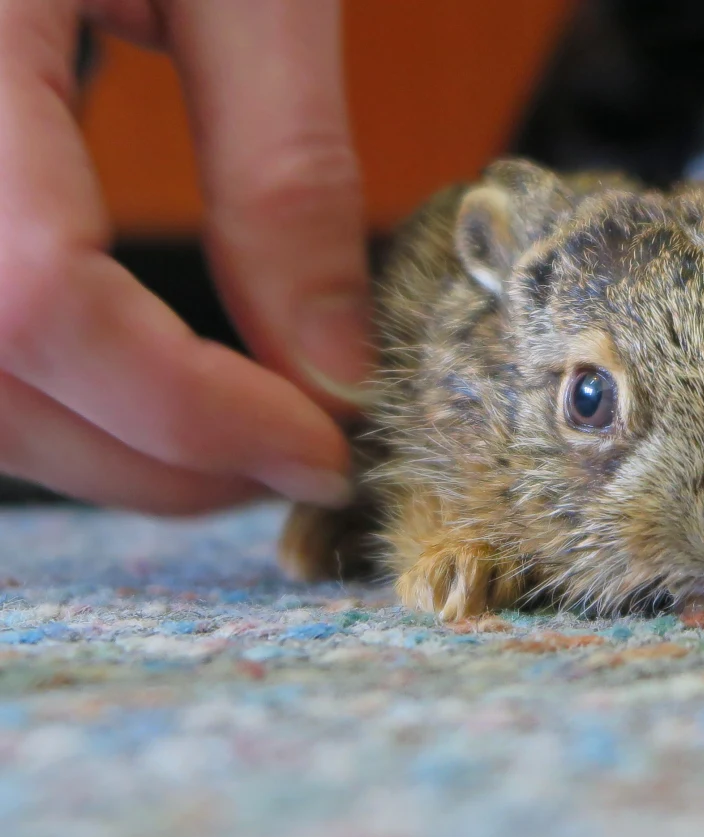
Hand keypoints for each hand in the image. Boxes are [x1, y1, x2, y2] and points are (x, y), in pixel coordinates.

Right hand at [0, 0, 372, 512]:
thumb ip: (283, 175)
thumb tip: (331, 372)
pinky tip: (141, 388)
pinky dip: (49, 391)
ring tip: (230, 437)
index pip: (34, 294)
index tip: (324, 444)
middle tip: (290, 455)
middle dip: (153, 453)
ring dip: (98, 445)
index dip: (186, 408)